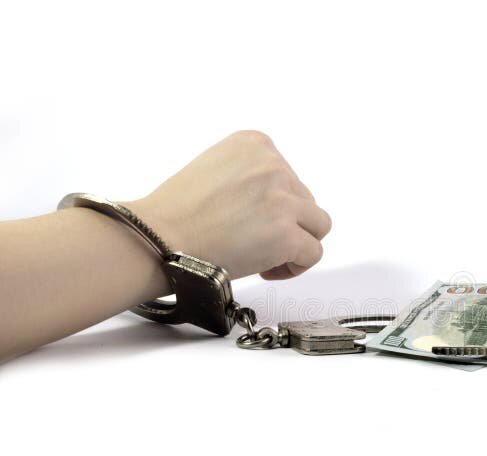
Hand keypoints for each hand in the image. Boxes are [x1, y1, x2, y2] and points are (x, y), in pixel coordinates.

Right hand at [130, 130, 331, 279]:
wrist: (157, 238)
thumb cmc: (177, 213)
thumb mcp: (217, 168)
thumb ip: (251, 176)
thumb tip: (278, 200)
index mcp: (255, 144)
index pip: (289, 176)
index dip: (275, 205)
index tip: (252, 220)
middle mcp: (273, 165)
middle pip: (305, 201)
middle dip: (285, 224)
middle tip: (254, 243)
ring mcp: (282, 199)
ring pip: (318, 225)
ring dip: (296, 243)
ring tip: (265, 257)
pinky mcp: (287, 233)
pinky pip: (314, 252)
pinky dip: (296, 266)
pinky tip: (267, 268)